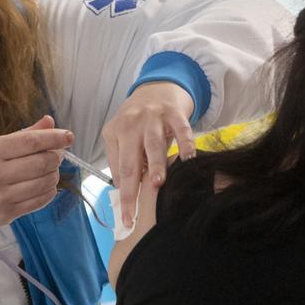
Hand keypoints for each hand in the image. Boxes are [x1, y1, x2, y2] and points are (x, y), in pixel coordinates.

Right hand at [0, 115, 71, 244]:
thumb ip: (19, 136)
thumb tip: (49, 122)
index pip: (31, 141)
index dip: (55, 137)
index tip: (68, 136)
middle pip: (43, 162)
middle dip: (56, 155)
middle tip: (56, 153)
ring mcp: (2, 196)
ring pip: (46, 182)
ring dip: (54, 173)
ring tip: (48, 169)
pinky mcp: (8, 214)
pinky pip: (40, 200)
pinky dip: (49, 191)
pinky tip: (44, 185)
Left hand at [101, 82, 195, 227]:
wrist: (157, 88)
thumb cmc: (138, 120)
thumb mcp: (122, 135)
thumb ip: (121, 159)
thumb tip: (124, 190)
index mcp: (115, 131)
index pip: (118, 168)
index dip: (123, 193)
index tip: (126, 216)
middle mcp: (131, 124)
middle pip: (130, 160)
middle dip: (133, 187)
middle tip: (134, 211)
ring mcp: (153, 117)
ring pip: (153, 144)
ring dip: (156, 164)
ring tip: (158, 183)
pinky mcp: (174, 113)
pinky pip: (181, 130)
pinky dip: (186, 144)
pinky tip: (188, 159)